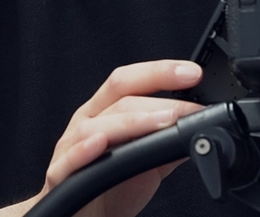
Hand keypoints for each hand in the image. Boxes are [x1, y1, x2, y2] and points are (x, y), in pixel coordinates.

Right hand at [41, 60, 204, 216]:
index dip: (159, 72)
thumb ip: (167, 145)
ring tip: (162, 122)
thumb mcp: (147, 163)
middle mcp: (87, 122)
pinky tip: (101, 143)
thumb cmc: (110, 187)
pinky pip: (70, 160)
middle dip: (155, 96)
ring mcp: (71, 146)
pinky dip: (85, 150)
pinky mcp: (60, 175)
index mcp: (105, 112)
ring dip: (131, 121)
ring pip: (97, 125)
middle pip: (118, 97)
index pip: (130, 81)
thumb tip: (199, 130)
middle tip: (187, 107)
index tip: (192, 74)